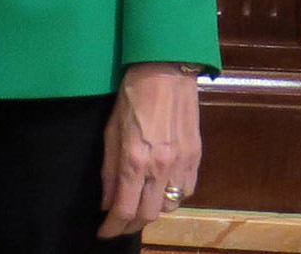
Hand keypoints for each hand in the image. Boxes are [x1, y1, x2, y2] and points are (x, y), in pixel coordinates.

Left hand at [98, 62, 201, 236]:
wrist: (167, 67)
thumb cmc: (132, 95)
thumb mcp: (110, 131)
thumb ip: (109, 171)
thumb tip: (106, 203)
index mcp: (135, 160)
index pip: (124, 210)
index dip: (111, 228)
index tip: (104, 232)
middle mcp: (161, 166)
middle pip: (147, 215)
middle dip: (130, 224)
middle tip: (120, 222)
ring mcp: (182, 161)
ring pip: (169, 206)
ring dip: (153, 210)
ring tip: (142, 202)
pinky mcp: (196, 154)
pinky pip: (187, 190)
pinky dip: (174, 196)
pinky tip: (163, 188)